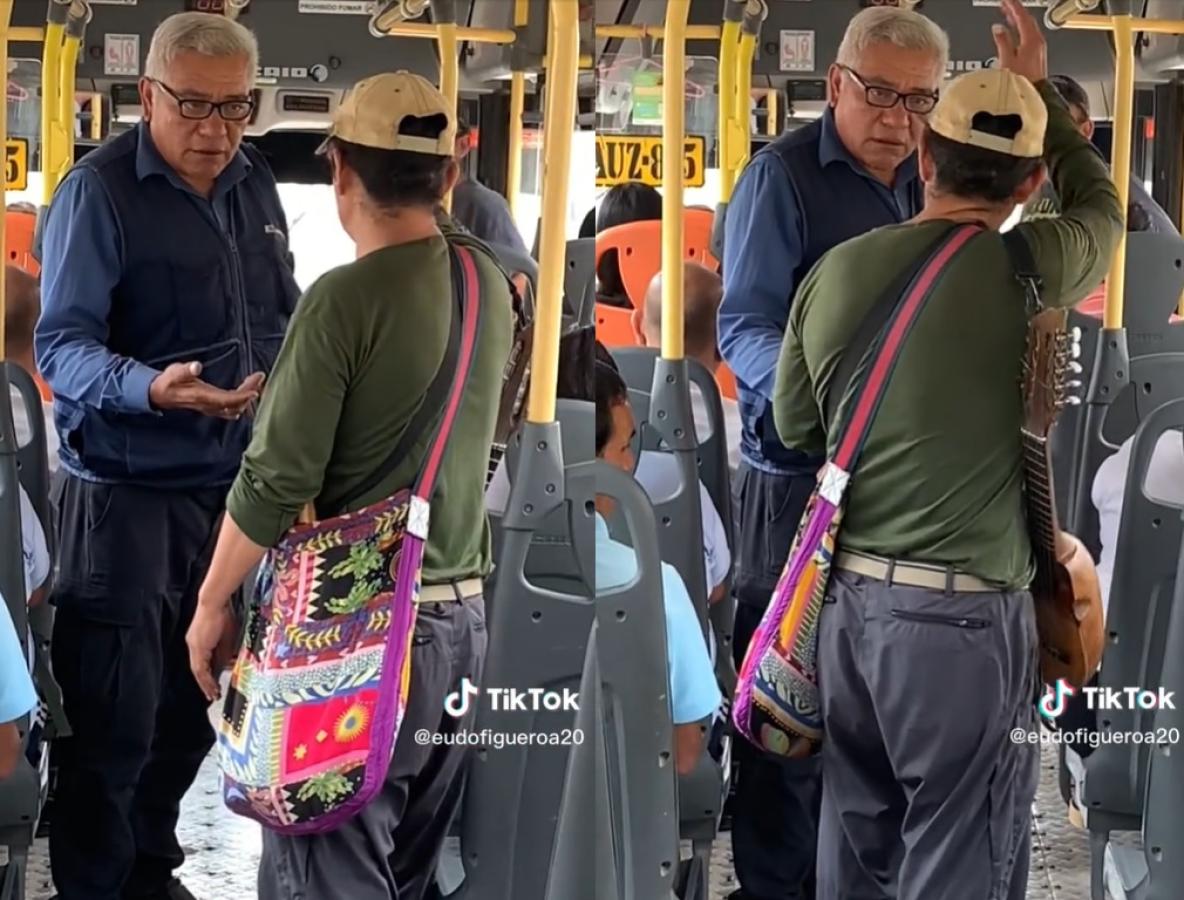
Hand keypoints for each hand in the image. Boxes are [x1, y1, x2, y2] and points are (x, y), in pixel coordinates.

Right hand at [149, 362, 264, 419]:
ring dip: (247, 397)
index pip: (227, 399)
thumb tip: (196, 366)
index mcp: (202, 397)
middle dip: (250, 392)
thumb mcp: (173, 372)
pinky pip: (232, 407)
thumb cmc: (168, 382)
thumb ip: (185, 370)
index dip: (242, 396)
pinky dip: (242, 399)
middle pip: (236, 404)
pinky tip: (248, 390)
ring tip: (256, 382)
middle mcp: (209, 405)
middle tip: (259, 377)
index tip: (255, 388)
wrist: (160, 395)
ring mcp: (212, 407)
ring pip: (235, 407)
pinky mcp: (213, 406)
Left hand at [187, 601, 237, 702]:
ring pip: (198, 671)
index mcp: (199, 642)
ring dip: (206, 684)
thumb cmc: (223, 614)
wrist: (215, 602)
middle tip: (213, 695)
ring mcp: (194, 646)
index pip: (203, 663)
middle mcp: (193, 645)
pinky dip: (205, 678)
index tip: (214, 685)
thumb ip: (224, 652)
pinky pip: (200, 668)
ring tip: (214, 694)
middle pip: (198, 670)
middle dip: (206, 684)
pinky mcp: (197, 647)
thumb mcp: (226, 636)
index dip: (208, 676)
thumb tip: (227, 665)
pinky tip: (211, 685)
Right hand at [992, 0, 1047, 85]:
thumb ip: (1003, 41)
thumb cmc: (1021, 82)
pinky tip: (1014, 30)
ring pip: (1028, 27)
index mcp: (1031, 40)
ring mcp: (1038, 48)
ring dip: (1018, 19)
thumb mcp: (1007, 60)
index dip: (1013, 6)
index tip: (1005, 0)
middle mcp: (1037, 42)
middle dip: (1015, 10)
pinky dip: (1020, 28)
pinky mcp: (1036, 54)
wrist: (1033, 95)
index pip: (1022, 16)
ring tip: (1007, 14)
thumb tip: (998, 28)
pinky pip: (1029, 35)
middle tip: (1004, 4)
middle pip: (1027, 19)